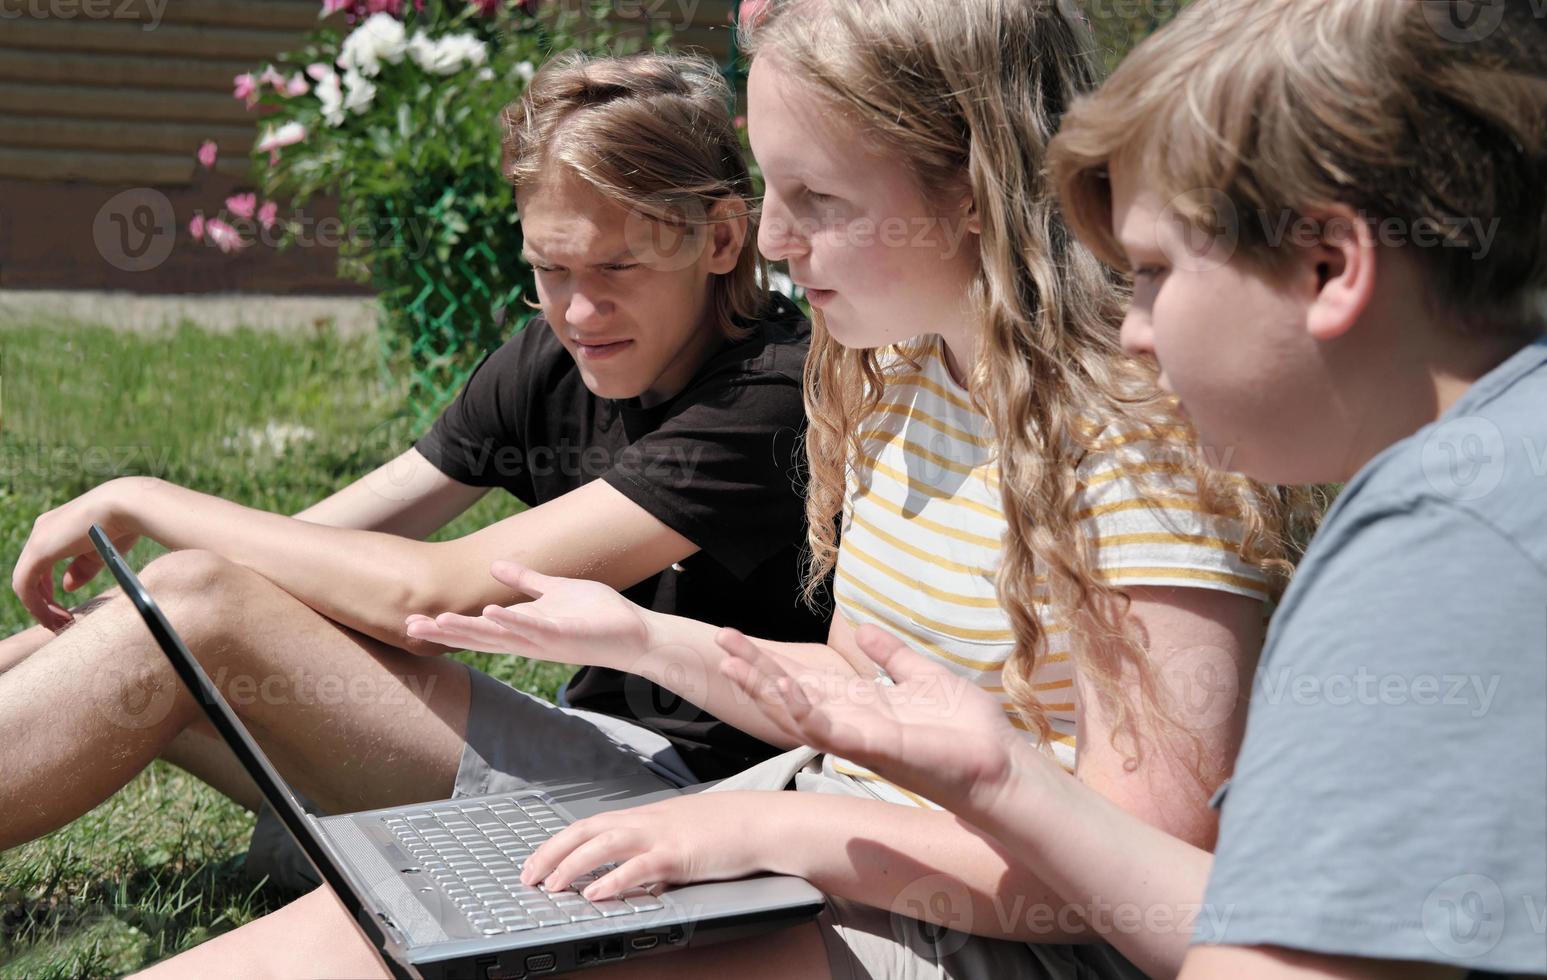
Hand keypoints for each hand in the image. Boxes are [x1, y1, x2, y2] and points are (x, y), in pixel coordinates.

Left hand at [11, 480, 142, 629]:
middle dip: (41, 603)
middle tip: (58, 623)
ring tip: (58, 624)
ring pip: (24, 582)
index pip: (40, 566)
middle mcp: (41, 531)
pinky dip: (35, 605)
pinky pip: (25, 585)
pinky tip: (52, 617)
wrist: (126, 506)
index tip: (63, 611)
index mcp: (55, 529)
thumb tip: (65, 587)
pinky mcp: (38, 550)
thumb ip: (81, 569)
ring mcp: (37, 539)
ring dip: (38, 608)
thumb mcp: (99, 553)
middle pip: (29, 575)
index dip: (47, 591)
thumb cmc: (121, 525)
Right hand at [403, 560, 649, 667]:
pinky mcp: (564, 636)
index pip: (477, 628)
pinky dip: (513, 622)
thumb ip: (525, 581)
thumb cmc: (596, 615)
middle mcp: (527, 638)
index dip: (446, 626)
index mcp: (522, 627)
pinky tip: (491, 613)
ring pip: (500, 636)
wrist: (634, 631)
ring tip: (440, 621)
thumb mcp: (554, 591)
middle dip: (445, 633)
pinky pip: (534, 629)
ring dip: (471, 629)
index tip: (412, 622)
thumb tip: (494, 567)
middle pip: (479, 637)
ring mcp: (545, 640)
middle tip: (409, 628)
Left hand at [518, 792, 793, 899]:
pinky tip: (595, 894)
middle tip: (527, 878)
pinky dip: (613, 880)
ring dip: (573, 866)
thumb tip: (628, 874)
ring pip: (605, 845)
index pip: (588, 826)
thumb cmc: (724, 830)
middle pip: (585, 831)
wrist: (760, 822)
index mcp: (643, 817)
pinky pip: (639, 867)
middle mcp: (645, 821)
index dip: (557, 844)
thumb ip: (650, 849)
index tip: (534, 864)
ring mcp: (661, 835)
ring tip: (552, 887)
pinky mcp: (679, 855)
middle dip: (551, 854)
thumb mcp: (679, 834)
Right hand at [718, 623, 1030, 814]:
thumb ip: (892, 657)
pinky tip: (784, 688)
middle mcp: (851, 723)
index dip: (771, 661)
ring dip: (765, 688)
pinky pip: (830, 731)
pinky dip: (804, 711)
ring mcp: (857, 738)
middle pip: (789, 694)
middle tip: (720, 640)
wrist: (998, 764)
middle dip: (754, 668)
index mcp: (861, 705)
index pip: (804, 680)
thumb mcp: (925, 677)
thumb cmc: (966, 731)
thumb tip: (862, 631)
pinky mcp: (872, 749)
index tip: (739, 638)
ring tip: (735, 662)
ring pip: (797, 713)